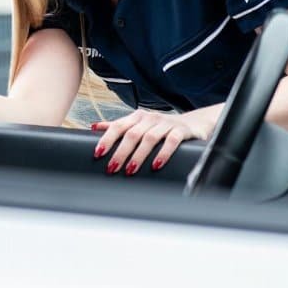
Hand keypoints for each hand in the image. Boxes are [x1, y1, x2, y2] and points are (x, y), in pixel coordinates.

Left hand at [91, 108, 212, 175]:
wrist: (194, 122)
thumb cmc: (161, 126)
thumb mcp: (139, 124)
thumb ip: (118, 126)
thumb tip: (93, 127)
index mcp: (137, 117)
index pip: (118, 126)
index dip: (107, 139)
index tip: (98, 153)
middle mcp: (150, 118)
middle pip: (132, 134)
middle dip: (120, 152)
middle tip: (112, 168)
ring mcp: (166, 123)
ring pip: (149, 138)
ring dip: (139, 155)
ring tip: (130, 170)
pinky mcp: (181, 130)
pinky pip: (171, 141)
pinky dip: (163, 153)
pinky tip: (156, 165)